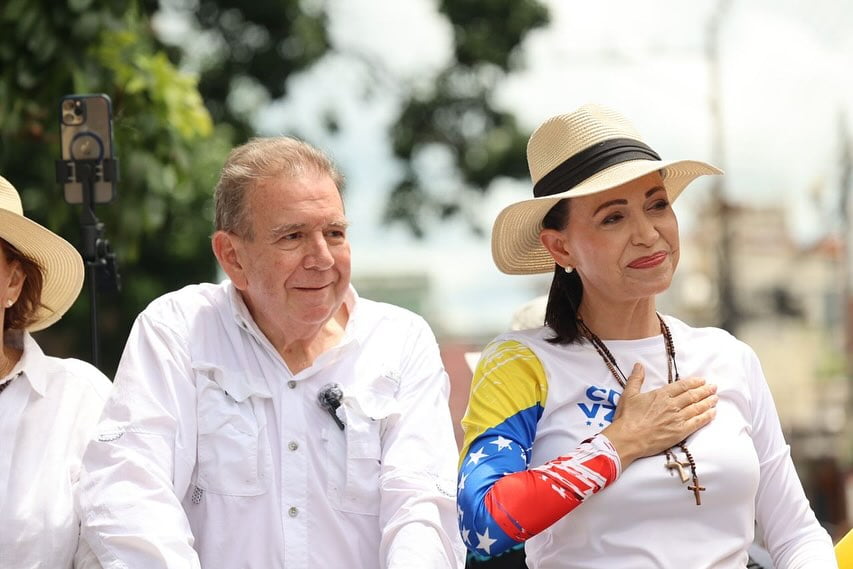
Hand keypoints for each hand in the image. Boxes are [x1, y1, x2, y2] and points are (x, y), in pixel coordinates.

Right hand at [601, 363, 717, 468]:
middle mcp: (672, 405)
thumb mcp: (628, 394)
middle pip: (693, 395)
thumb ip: (636, 379)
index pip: (682, 386)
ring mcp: (678, 419)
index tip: (702, 380)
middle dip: (705, 391)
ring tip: (715, 398)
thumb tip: (639, 365)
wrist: (628, 439)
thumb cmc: (627, 418)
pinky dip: (707, 417)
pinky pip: (698, 422)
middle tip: (714, 387)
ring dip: (708, 402)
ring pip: (697, 408)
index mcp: (661, 394)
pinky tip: (713, 413)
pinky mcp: (680, 432)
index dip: (694, 382)